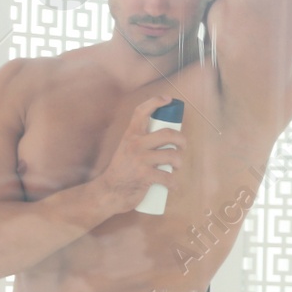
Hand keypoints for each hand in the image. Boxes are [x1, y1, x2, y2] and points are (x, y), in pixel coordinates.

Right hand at [91, 95, 186, 214]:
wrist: (109, 192)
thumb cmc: (122, 170)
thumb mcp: (126, 149)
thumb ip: (141, 141)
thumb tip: (167, 137)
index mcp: (130, 135)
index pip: (141, 112)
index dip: (155, 102)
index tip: (168, 99)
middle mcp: (135, 144)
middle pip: (168, 134)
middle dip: (182, 140)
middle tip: (182, 147)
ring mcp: (140, 160)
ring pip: (172, 155)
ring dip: (180, 163)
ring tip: (176, 167)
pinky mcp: (145, 176)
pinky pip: (169, 177)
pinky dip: (174, 183)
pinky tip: (173, 185)